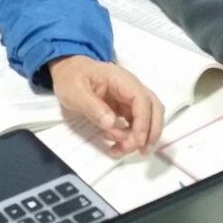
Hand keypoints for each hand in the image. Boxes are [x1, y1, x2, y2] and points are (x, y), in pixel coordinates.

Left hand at [49, 55, 163, 156]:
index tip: (135, 141)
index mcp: (120, 79)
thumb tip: (112, 123)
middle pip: (154, 109)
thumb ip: (92, 107)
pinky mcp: (125, 106)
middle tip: (139, 151)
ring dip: (140, 136)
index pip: (141, 100)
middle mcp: (130, 87)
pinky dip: (131, 135)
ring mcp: (129, 97)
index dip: (143, 122)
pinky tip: (118, 142)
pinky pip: (136, 122)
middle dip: (150, 132)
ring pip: (148, 118)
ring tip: (120, 148)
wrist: (68, 71)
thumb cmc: (70, 78)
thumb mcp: (74, 91)